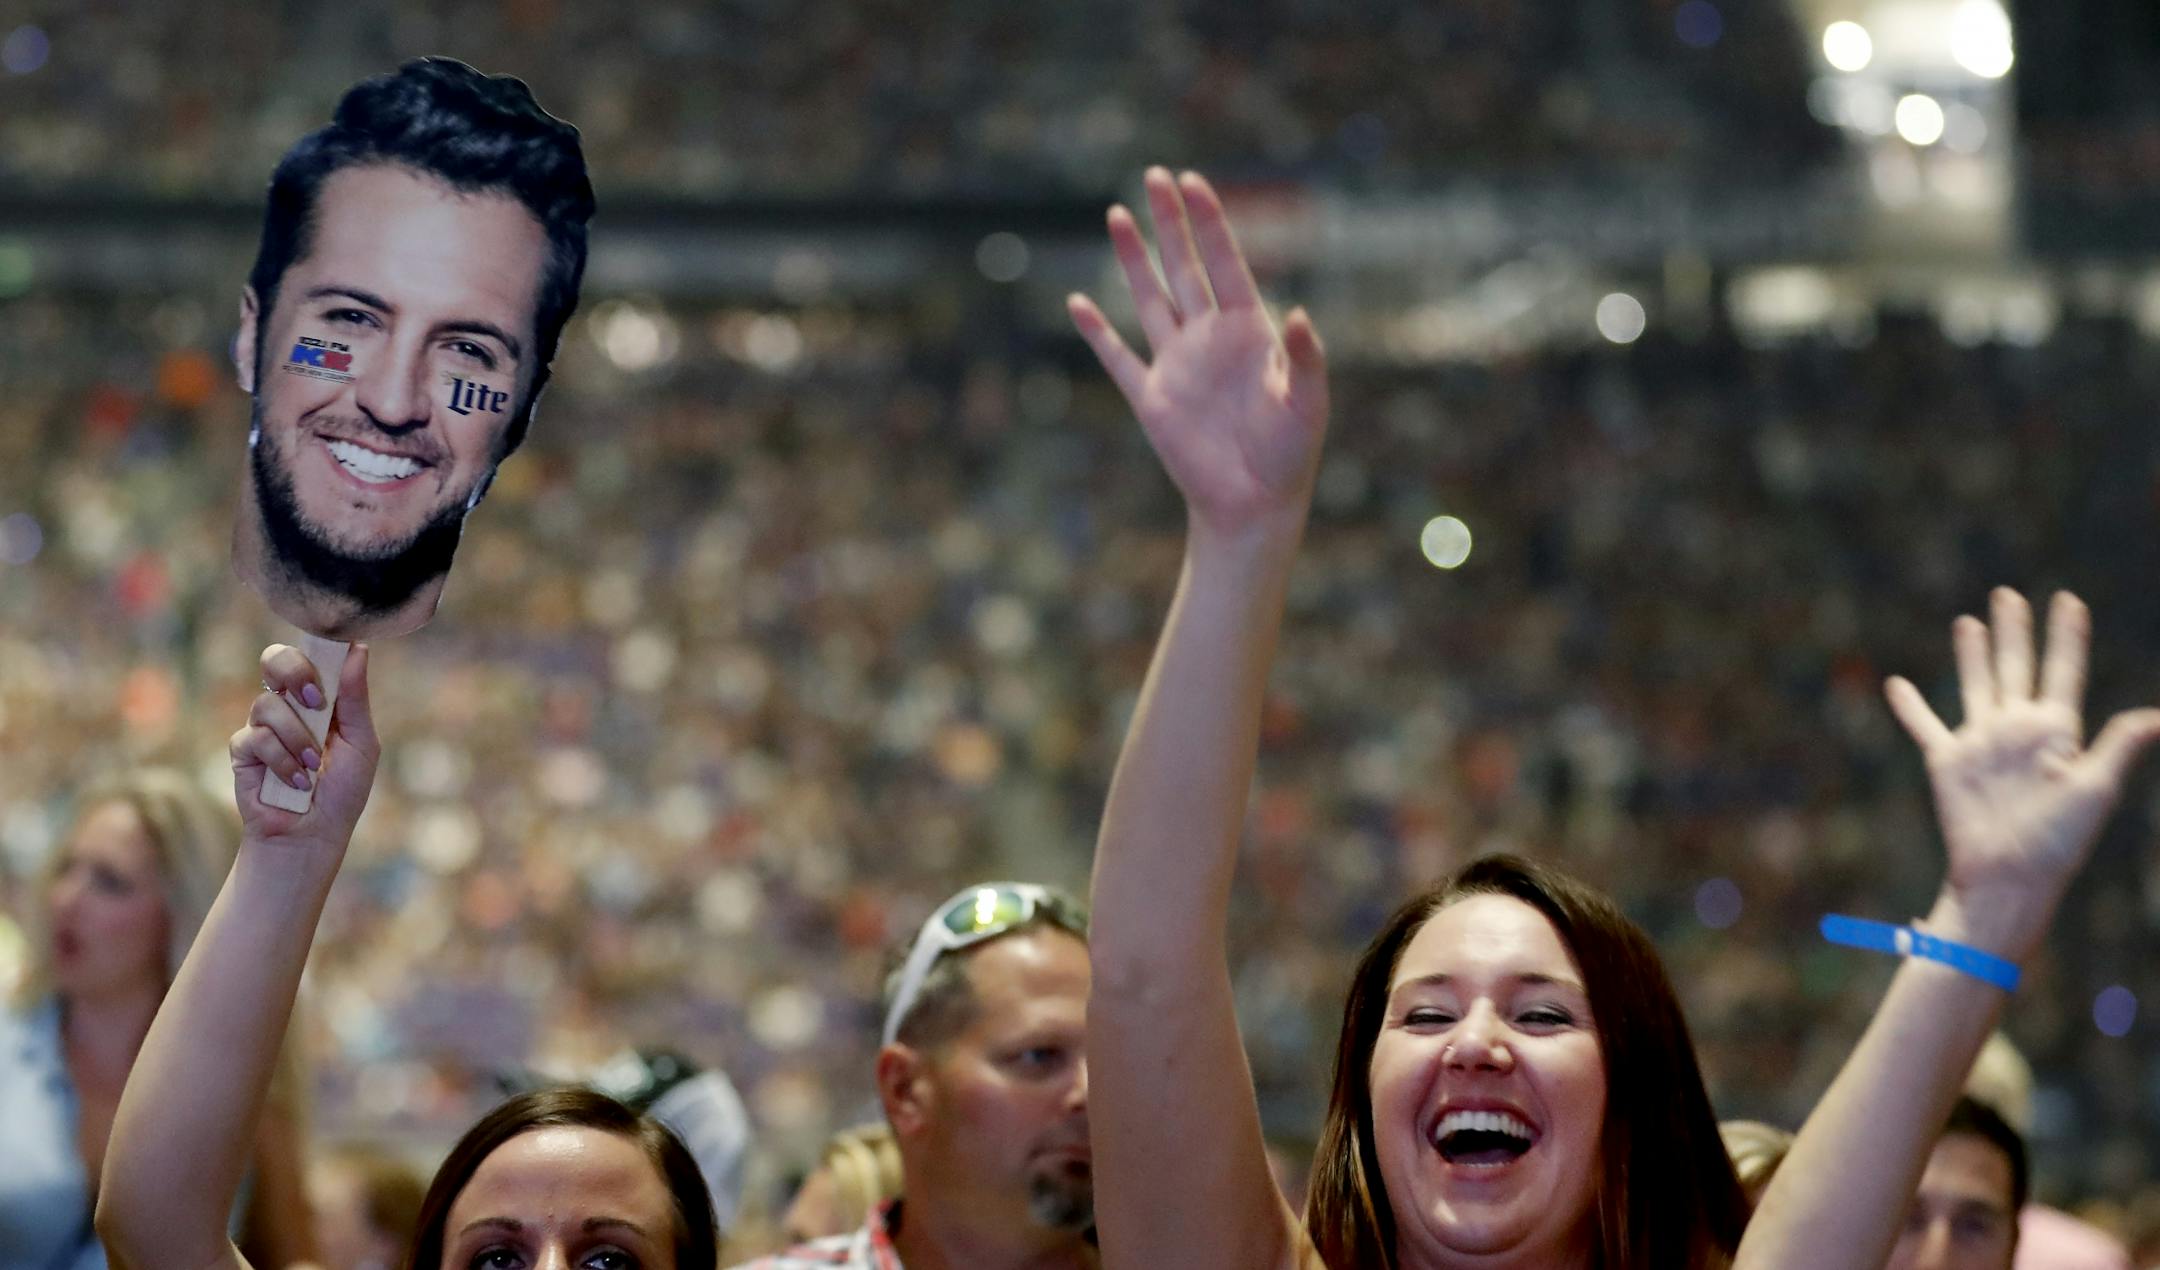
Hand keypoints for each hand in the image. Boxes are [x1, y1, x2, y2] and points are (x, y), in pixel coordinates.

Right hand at [230, 643, 379, 855]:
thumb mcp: (361, 743)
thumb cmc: (342, 791)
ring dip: (297, 738)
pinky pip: (256, 738)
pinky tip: (295, 782)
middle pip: (275, 659)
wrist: (313, 835)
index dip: (316, 648)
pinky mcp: (243, 751)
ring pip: (269, 705)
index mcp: (319, 698)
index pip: (310, 654)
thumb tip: (358, 650)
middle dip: (295, 672)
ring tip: (313, 766)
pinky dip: (281, 761)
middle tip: (316, 701)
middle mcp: (288, 706)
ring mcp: (263, 726)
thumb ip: (355, 698)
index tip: (334, 656)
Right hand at [1068, 168, 1328, 536]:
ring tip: (1117, 215)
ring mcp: (1177, 365)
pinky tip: (1078, 304)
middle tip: (1153, 176)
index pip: (1225, 263)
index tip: (1193, 181)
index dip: (1209, 222)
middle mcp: (1209, 338)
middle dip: (1169, 222)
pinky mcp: (1151, 398)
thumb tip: (1302, 315)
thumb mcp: (1308, 403)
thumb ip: (1305, 358)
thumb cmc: (1291, 455)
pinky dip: (1097, 333)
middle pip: (1184, 267)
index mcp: (1249, 331)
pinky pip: (1118, 357)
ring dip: (1133, 259)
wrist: (1254, 505)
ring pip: (1150, 298)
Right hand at [1887, 589, 2159, 950]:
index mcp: (2056, 731)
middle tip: (2009, 595)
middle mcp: (2018, 729)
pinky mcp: (1947, 760)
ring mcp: (1981, 742)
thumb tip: (2158, 714)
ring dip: (1971, 655)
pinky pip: (1924, 726)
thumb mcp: (2095, 789)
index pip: (2063, 671)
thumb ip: (2119, 746)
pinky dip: (1909, 706)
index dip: (2066, 636)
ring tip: (1969, 622)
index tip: (2068, 600)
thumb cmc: (2057, 840)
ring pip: (1974, 685)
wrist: (2008, 874)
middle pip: (2015, 667)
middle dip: (2014, 631)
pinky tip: (1896, 684)